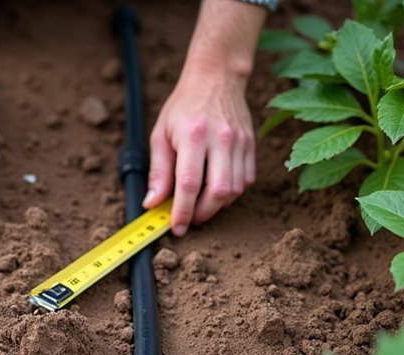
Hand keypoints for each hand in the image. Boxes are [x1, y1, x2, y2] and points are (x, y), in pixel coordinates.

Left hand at [142, 0, 265, 235]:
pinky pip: (246, 180)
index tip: (176, 227)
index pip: (189, 183)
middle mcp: (220, 139)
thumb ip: (158, 171)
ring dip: (217, 206)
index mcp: (193, 135)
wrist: (216, 77)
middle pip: (218, 191)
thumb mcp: (161, 134)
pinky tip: (217, 189)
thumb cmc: (184, 106)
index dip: (183, 211)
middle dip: (203, 214)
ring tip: (201, 205)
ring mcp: (240, 142)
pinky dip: (232, 193)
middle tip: (189, 219)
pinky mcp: (251, 145)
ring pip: (234, 190)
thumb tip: (152, 203)